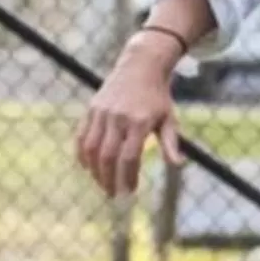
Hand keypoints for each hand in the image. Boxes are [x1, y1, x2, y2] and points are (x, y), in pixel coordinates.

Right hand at [74, 33, 187, 199]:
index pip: (129, 157)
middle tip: (113, 194)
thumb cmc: (158, 96)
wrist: (141, 66)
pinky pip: (81, 136)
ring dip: (95, 171)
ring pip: (91, 149)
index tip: (130, 191)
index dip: (128, 177)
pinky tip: (88, 168)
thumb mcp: (169, 118)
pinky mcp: (91, 109)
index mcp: (139, 122)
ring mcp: (102, 113)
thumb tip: (177, 165)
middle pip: (108, 157)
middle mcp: (118, 118)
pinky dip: (82, 155)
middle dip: (109, 179)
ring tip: (102, 184)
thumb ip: (171, 143)